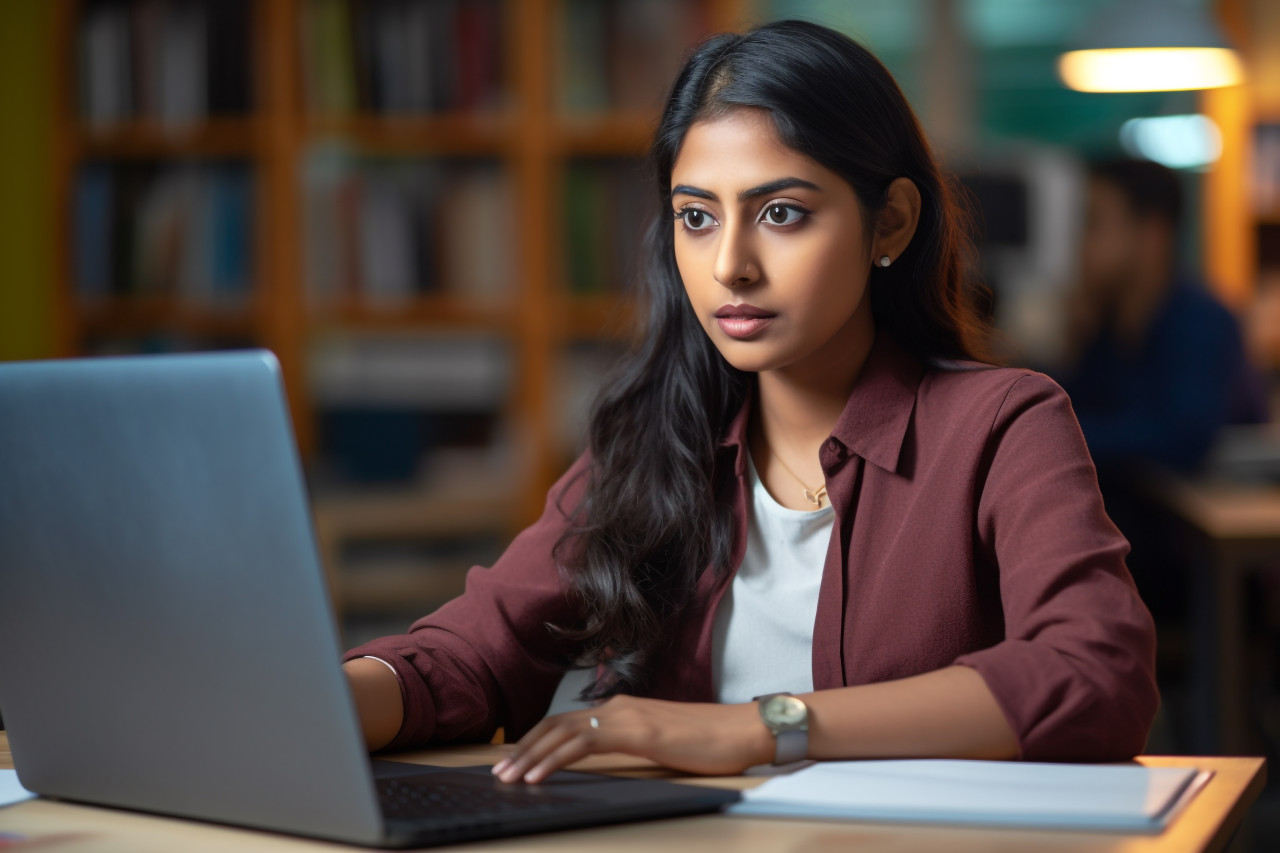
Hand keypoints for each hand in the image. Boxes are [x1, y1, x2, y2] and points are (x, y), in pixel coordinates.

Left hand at [491, 695, 773, 783]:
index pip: (567, 723)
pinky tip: (538, 777)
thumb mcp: (663, 744)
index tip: (513, 760)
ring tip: (507, 778)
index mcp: (624, 710)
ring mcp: (628, 716)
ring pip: (563, 733)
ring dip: (529, 756)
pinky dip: (554, 759)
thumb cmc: (712, 742)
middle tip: (498, 772)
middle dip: (522, 748)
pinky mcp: (638, 731)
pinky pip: (584, 745)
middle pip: (556, 725)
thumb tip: (610, 759)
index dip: (536, 741)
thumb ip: (634, 746)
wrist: (746, 729)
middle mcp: (619, 707)